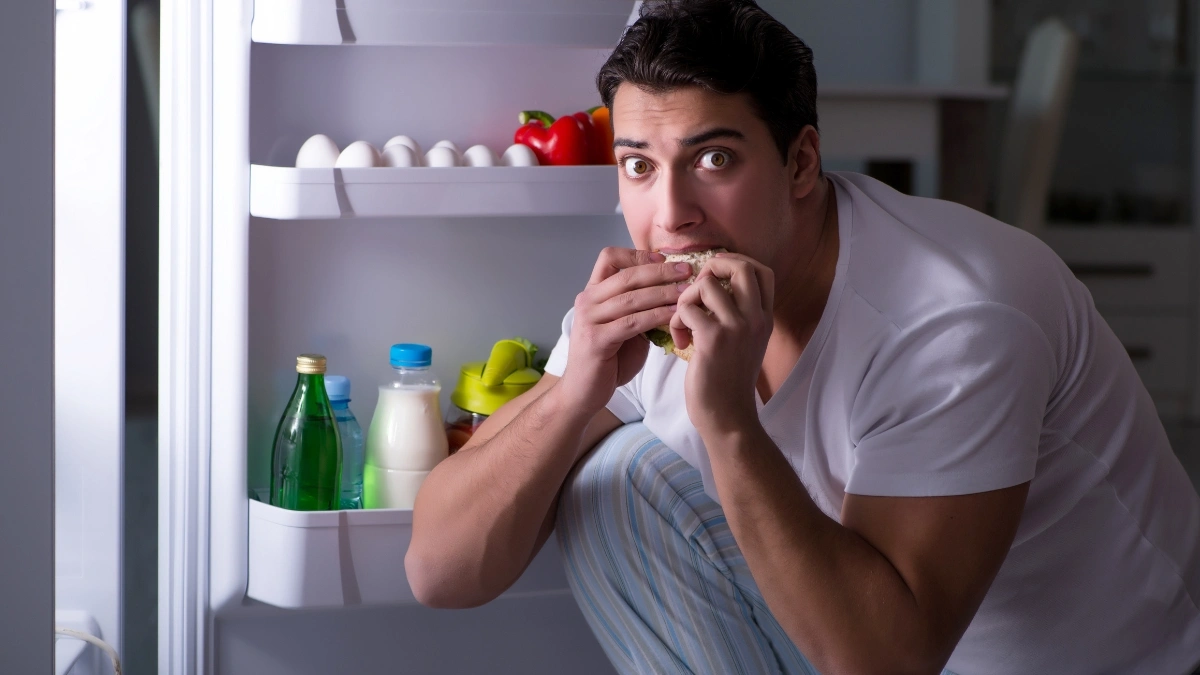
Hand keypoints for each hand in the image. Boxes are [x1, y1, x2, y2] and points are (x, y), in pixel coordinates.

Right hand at [558, 247, 693, 412]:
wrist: (582, 392)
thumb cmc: (607, 360)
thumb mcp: (623, 326)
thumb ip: (639, 309)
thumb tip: (672, 293)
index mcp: (592, 293)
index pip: (609, 257)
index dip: (637, 254)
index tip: (663, 258)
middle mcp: (587, 301)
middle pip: (626, 275)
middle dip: (660, 271)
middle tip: (686, 271)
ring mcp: (589, 319)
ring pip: (632, 297)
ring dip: (663, 293)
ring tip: (686, 293)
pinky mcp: (597, 340)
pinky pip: (633, 322)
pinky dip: (656, 316)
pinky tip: (674, 315)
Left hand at [669, 253, 773, 436]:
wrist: (727, 417)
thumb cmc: (727, 381)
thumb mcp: (744, 343)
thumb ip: (737, 314)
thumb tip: (710, 284)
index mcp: (765, 318)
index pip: (762, 270)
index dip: (736, 262)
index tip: (715, 276)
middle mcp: (756, 318)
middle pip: (740, 266)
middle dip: (711, 267)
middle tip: (697, 290)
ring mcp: (737, 328)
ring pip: (706, 284)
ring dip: (686, 298)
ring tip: (683, 322)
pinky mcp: (714, 340)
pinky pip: (687, 308)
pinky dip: (676, 320)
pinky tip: (680, 339)